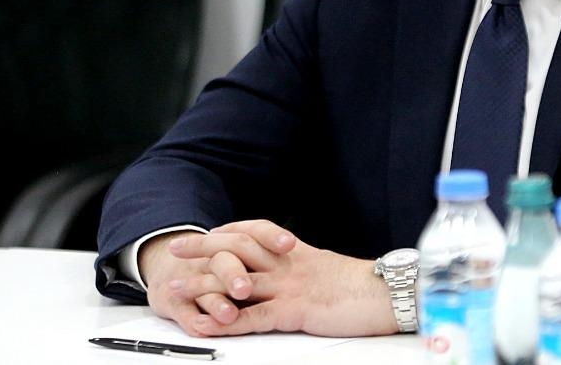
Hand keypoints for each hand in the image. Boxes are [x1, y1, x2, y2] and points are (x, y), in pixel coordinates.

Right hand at [137, 228, 276, 335]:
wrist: (170, 272)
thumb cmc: (218, 267)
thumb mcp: (245, 256)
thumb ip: (272, 256)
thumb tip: (311, 258)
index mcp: (236, 244)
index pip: (255, 232)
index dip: (271, 237)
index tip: (289, 244)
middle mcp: (215, 258)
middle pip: (226, 258)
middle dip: (236, 274)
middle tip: (247, 288)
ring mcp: (193, 279)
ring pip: (205, 287)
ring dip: (216, 301)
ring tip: (229, 314)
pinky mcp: (175, 300)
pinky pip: (184, 311)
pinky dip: (193, 319)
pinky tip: (201, 327)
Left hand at [164, 219, 397, 337]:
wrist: (385, 294)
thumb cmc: (360, 285)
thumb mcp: (326, 266)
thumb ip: (301, 265)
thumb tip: (286, 264)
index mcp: (294, 252)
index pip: (251, 233)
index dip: (223, 233)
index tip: (200, 235)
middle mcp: (286, 263)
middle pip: (236, 249)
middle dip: (202, 249)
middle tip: (174, 250)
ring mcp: (289, 285)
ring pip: (236, 282)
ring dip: (203, 287)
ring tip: (175, 291)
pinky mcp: (295, 310)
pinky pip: (254, 317)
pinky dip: (227, 323)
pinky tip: (207, 327)